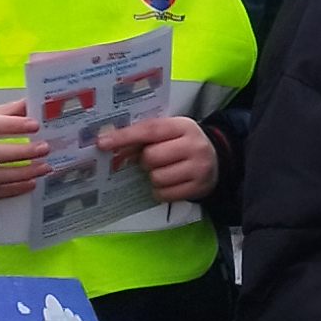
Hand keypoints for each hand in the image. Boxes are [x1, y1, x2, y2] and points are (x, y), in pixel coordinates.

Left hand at [103, 114, 217, 201]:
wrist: (218, 159)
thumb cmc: (183, 143)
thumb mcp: (170, 132)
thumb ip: (145, 135)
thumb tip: (111, 144)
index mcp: (183, 126)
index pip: (150, 130)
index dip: (124, 137)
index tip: (103, 143)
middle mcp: (193, 146)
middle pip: (151, 157)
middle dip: (144, 161)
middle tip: (151, 160)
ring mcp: (198, 168)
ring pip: (157, 178)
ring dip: (153, 177)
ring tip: (162, 171)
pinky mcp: (198, 188)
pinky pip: (165, 194)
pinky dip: (160, 191)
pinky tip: (168, 183)